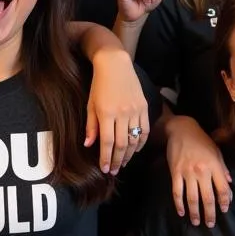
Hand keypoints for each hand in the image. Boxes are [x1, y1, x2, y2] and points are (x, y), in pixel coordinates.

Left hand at [85, 49, 149, 173]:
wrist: (115, 64)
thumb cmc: (99, 85)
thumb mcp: (90, 104)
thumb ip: (91, 126)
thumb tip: (89, 146)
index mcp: (106, 113)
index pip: (107, 142)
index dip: (106, 158)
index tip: (105, 169)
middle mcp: (122, 113)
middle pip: (122, 144)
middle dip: (118, 160)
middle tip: (114, 171)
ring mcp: (135, 110)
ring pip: (135, 140)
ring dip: (130, 155)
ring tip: (124, 163)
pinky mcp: (144, 107)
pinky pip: (145, 130)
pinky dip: (141, 143)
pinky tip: (135, 150)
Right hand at [164, 115, 231, 226]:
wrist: (181, 130)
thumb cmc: (201, 141)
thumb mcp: (216, 152)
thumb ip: (223, 168)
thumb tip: (229, 185)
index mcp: (215, 166)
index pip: (223, 189)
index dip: (225, 202)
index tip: (224, 210)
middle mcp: (202, 171)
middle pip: (208, 197)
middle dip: (210, 213)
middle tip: (210, 224)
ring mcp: (187, 173)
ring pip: (192, 198)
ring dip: (195, 212)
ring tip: (196, 222)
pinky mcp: (175, 172)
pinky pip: (177, 192)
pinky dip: (179, 204)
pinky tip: (181, 212)